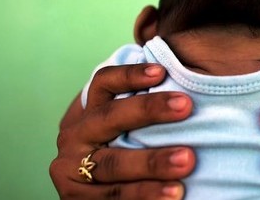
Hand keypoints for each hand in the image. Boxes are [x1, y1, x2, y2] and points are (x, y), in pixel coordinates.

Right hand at [49, 64, 195, 199]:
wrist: (100, 196)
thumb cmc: (125, 155)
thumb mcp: (124, 130)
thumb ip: (143, 114)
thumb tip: (185, 86)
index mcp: (87, 114)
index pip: (103, 84)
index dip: (130, 74)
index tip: (161, 71)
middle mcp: (75, 138)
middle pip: (109, 117)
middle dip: (148, 110)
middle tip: (186, 106)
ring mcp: (73, 171)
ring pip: (113, 164)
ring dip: (152, 163)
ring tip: (187, 161)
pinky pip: (114, 198)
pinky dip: (144, 196)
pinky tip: (173, 194)